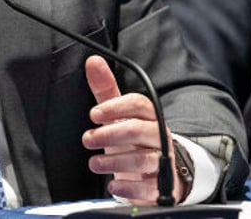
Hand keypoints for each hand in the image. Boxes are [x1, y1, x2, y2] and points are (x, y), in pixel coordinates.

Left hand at [81, 55, 186, 204]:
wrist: (158, 170)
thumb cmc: (133, 137)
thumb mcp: (119, 113)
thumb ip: (105, 89)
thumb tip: (92, 61)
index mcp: (149, 116)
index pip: (138, 104)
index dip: (116, 107)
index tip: (94, 114)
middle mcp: (158, 136)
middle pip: (139, 130)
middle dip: (110, 134)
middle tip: (88, 138)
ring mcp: (162, 162)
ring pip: (142, 159)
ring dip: (114, 161)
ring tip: (94, 163)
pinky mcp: (163, 186)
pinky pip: (150, 188)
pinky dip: (130, 188)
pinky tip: (114, 187)